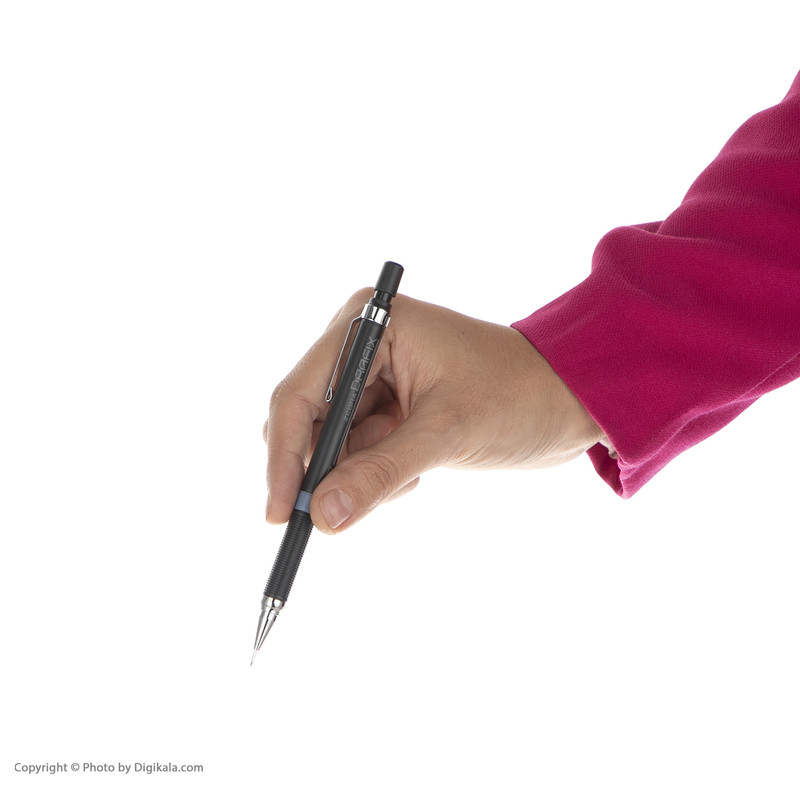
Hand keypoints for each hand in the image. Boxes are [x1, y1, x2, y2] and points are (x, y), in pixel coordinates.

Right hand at [264, 290, 601, 532]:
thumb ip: (380, 473)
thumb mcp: (446, 433)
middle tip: (335, 514)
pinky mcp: (388, 406)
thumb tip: (324, 516)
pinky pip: (357, 453)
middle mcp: (362, 345)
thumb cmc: (517, 395)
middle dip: (325, 470)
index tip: (280, 512)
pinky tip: (417, 473)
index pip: (301, 394)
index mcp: (370, 326)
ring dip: (360, 474)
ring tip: (412, 476)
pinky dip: (377, 475)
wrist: (570, 400)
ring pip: (332, 445)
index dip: (285, 456)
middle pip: (308, 420)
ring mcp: (373, 378)